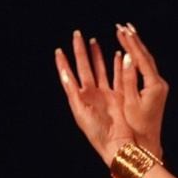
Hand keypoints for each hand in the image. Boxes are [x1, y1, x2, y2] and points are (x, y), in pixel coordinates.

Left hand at [53, 30, 125, 163]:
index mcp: (80, 97)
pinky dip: (116, 65)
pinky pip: (117, 75)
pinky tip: (116, 54)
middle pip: (85, 67)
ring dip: (96, 55)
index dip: (63, 63)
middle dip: (81, 51)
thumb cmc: (96, 131)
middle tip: (78, 35)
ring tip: (94, 41)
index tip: (58, 50)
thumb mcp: (80, 111)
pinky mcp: (119, 95)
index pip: (69, 75)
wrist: (117, 143)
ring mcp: (105, 93)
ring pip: (100, 68)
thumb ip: (72, 91)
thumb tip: (64, 72)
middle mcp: (91, 93)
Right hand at [112, 21, 167, 152]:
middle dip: (133, 41)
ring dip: (134, 48)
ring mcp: (157, 87)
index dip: (131, 43)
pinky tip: (128, 54)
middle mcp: (158, 83)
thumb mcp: (130, 102)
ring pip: (145, 62)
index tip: (121, 30)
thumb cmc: (137, 127)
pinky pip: (144, 70)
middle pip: (145, 56)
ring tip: (125, 34)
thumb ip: (128, 78)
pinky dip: (135, 60)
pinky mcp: (154, 91)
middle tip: (122, 26)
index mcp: (154, 85)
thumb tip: (125, 57)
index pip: (141, 58)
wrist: (147, 144)